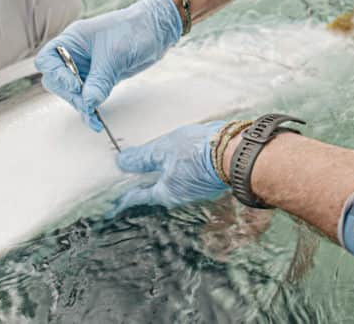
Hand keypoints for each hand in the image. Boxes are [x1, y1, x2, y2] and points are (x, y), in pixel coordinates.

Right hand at [35, 0, 182, 130]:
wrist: (156, 30)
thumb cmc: (135, 30)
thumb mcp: (115, 55)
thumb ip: (100, 79)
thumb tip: (89, 102)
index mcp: (72, 39)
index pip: (47, 59)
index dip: (56, 74)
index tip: (74, 85)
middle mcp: (75, 54)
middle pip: (56, 80)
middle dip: (69, 94)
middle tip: (86, 102)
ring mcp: (86, 67)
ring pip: (72, 92)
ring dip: (80, 104)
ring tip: (94, 115)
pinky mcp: (98, 78)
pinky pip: (87, 96)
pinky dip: (90, 108)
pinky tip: (96, 120)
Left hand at [111, 121, 227, 214]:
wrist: (236, 151)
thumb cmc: (199, 151)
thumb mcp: (163, 150)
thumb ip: (142, 158)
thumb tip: (122, 162)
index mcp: (167, 193)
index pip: (140, 197)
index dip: (126, 198)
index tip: (116, 204)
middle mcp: (182, 197)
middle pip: (158, 191)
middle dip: (146, 184)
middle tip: (134, 178)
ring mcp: (198, 190)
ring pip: (175, 184)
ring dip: (164, 175)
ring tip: (155, 165)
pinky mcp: (210, 181)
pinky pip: (188, 177)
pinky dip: (179, 170)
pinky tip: (180, 158)